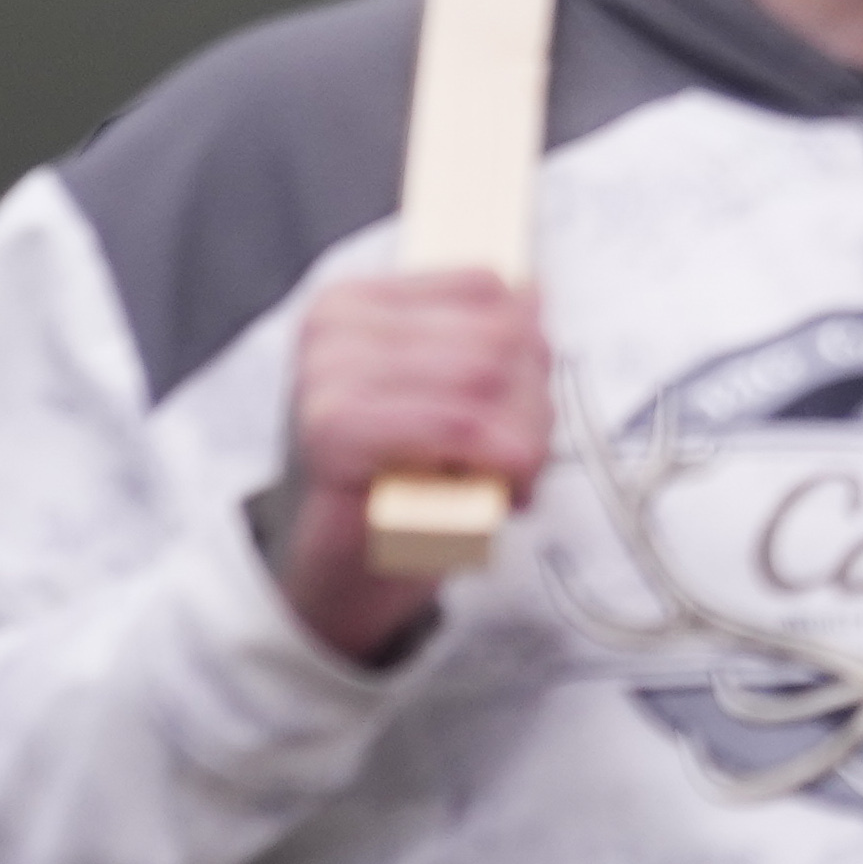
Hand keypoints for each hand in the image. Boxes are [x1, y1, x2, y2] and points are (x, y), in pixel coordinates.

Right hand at [278, 270, 550, 665]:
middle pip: (499, 333)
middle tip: (524, 461)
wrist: (343, 576)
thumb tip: (535, 290)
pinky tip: (499, 495)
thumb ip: (488, 341)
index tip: (521, 410)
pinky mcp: (335, 430)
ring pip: (489, 377)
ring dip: (527, 443)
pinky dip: (502, 465)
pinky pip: (460, 426)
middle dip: (537, 406)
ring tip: (513, 483)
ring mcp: (326, 374)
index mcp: (356, 302)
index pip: (490, 288)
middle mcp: (333, 326)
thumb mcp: (453, 398)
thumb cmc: (406, 485)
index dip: (531, 353)